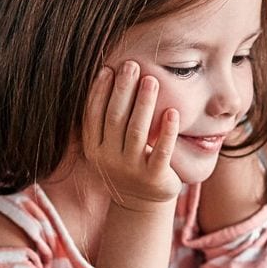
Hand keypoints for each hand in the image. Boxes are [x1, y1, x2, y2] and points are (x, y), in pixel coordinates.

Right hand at [83, 61, 180, 209]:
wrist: (142, 201)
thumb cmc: (127, 163)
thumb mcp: (110, 145)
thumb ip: (106, 121)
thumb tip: (104, 78)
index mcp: (95, 148)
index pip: (93, 115)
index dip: (100, 91)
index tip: (109, 68)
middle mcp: (109, 159)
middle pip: (115, 118)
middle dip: (123, 90)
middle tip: (132, 66)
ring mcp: (131, 169)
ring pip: (137, 131)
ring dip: (144, 104)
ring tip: (152, 80)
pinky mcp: (154, 177)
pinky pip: (161, 151)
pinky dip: (167, 131)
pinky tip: (173, 112)